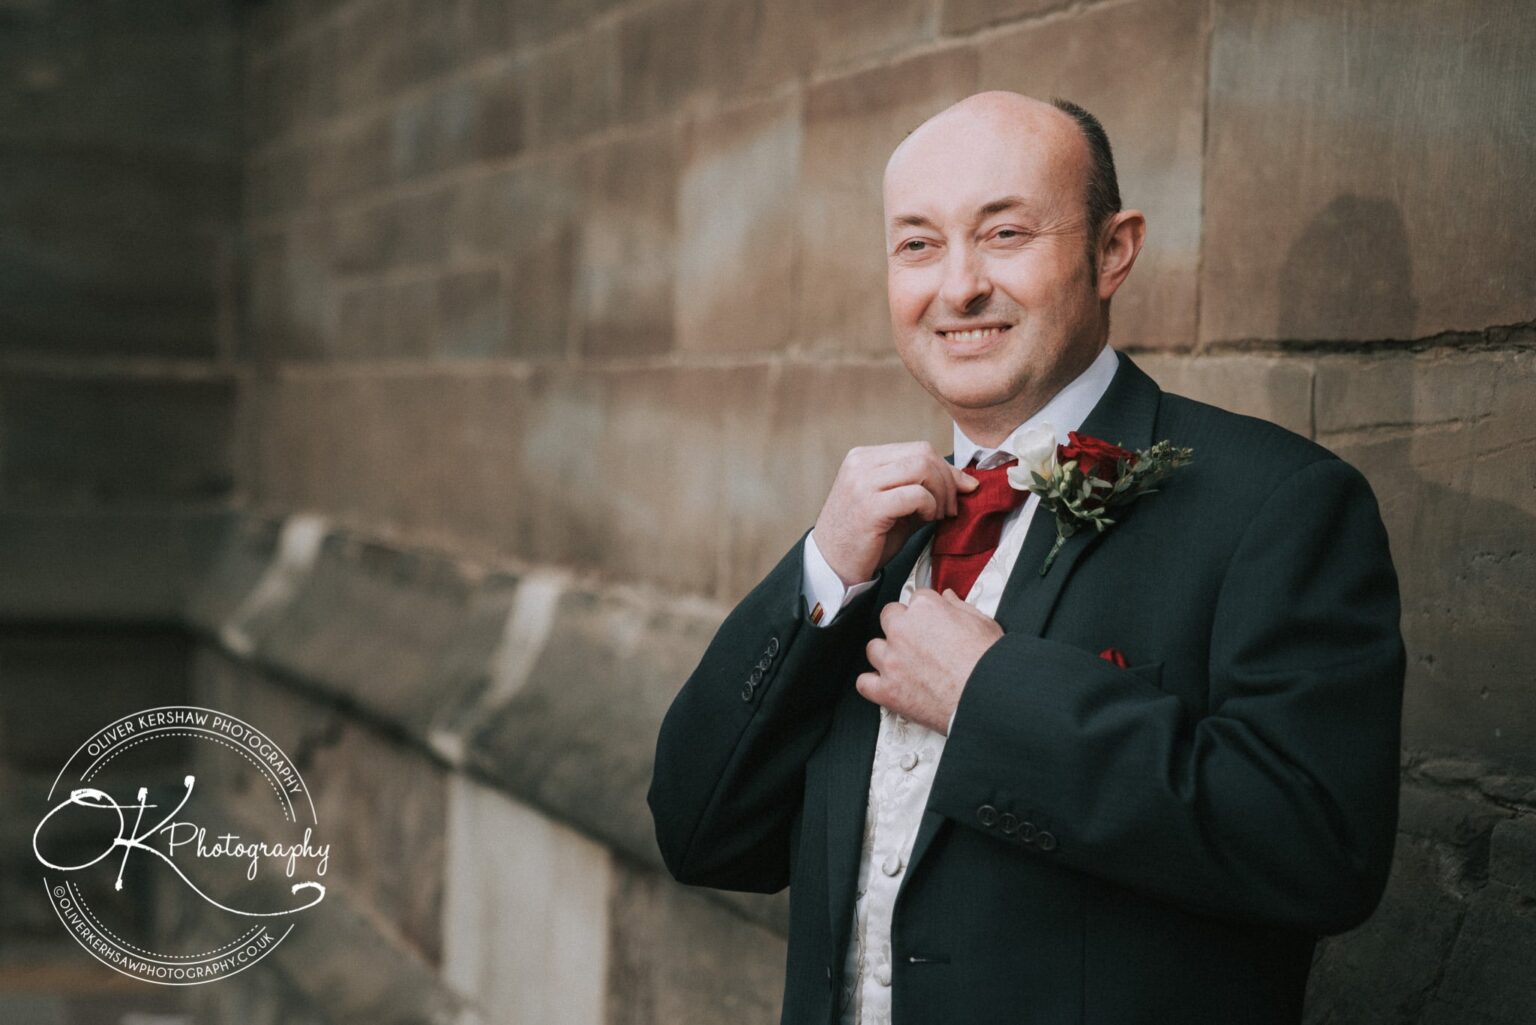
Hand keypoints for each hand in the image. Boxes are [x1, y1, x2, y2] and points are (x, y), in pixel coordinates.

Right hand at [812, 442, 977, 586]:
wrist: (832, 566)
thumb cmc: (864, 537)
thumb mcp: (893, 504)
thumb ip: (922, 488)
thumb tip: (966, 482)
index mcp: (864, 457)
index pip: (919, 448)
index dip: (947, 469)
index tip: (959, 491)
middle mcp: (861, 463)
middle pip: (924, 454)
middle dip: (948, 481)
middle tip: (949, 509)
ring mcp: (863, 483)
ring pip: (922, 468)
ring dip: (940, 494)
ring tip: (937, 515)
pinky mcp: (870, 507)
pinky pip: (916, 495)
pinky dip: (930, 507)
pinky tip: (925, 520)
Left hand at [857, 588, 1003, 733]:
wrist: (988, 698)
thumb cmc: (988, 664)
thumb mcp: (983, 623)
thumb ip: (960, 607)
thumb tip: (949, 598)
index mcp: (925, 609)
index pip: (915, 598)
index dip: (924, 612)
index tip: (930, 622)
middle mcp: (903, 630)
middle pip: (889, 617)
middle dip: (901, 627)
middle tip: (919, 642)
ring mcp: (892, 660)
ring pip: (874, 648)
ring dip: (886, 654)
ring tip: (905, 665)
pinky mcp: (887, 690)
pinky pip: (864, 683)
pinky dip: (873, 684)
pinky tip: (887, 685)